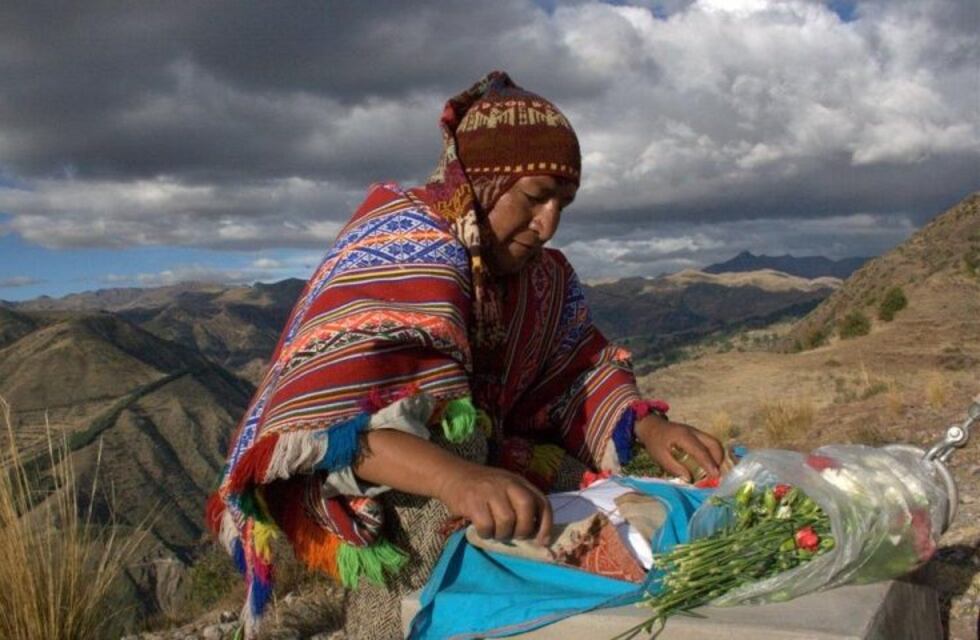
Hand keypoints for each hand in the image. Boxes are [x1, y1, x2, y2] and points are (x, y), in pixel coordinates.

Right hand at [435, 461, 552, 545]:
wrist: (453, 475)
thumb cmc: (483, 488)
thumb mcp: (506, 488)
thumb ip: (521, 504)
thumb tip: (536, 534)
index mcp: (519, 482)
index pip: (541, 502)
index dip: (546, 525)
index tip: (541, 541)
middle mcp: (507, 484)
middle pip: (526, 509)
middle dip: (523, 529)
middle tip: (514, 535)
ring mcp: (490, 491)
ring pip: (507, 521)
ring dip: (502, 534)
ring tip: (495, 532)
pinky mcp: (473, 502)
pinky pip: (487, 526)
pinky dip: (486, 534)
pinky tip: (482, 530)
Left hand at [635, 414, 724, 481]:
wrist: (651, 426)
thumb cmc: (654, 442)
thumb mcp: (660, 456)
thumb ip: (674, 468)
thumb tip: (689, 479)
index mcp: (683, 437)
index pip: (701, 451)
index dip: (709, 464)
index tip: (716, 476)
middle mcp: (693, 432)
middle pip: (713, 443)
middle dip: (718, 459)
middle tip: (715, 475)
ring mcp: (696, 431)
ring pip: (714, 442)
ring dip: (717, 456)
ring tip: (712, 470)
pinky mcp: (697, 434)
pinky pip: (709, 443)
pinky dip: (712, 453)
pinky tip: (707, 464)